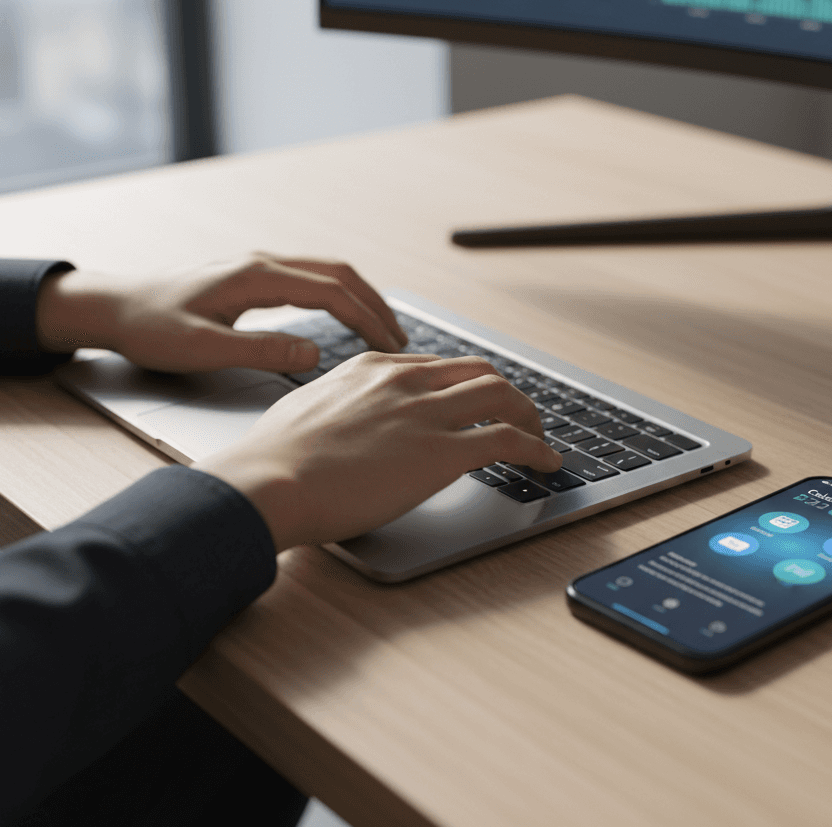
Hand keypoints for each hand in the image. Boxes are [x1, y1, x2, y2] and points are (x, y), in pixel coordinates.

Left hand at [35, 253, 407, 372]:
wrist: (116, 306)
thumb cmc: (152, 328)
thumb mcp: (202, 349)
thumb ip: (260, 351)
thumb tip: (314, 353)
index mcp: (256, 277)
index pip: (330, 291)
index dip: (366, 318)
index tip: (388, 346)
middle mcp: (264, 263)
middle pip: (339, 273)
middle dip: (376, 304)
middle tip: (400, 338)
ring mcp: (261, 266)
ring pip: (329, 272)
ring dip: (362, 297)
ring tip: (384, 328)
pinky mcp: (255, 276)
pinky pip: (313, 277)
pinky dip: (342, 294)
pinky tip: (347, 315)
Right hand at [196, 352, 560, 550]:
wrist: (269, 482)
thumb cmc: (274, 458)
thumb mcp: (307, 410)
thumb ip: (338, 407)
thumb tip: (343, 422)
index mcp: (372, 368)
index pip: (437, 366)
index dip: (464, 385)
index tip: (474, 401)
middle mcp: (405, 381)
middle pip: (479, 371)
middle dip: (506, 393)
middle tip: (518, 415)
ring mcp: (426, 413)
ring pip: (502, 396)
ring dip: (529, 417)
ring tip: (540, 438)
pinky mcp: (442, 451)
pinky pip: (507, 440)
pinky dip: (536, 449)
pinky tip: (546, 462)